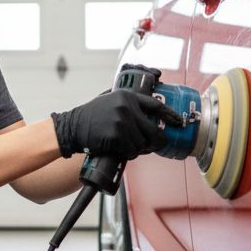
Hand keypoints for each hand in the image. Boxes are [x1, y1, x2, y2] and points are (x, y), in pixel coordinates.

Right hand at [51, 89, 182, 159]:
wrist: (73, 127)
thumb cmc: (92, 116)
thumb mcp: (110, 101)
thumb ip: (128, 103)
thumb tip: (151, 114)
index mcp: (127, 96)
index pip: (155, 106)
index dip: (169, 115)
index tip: (178, 122)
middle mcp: (126, 107)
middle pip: (152, 129)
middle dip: (155, 141)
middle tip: (153, 146)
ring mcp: (121, 121)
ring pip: (142, 142)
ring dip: (137, 149)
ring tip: (127, 147)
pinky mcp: (116, 135)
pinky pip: (131, 150)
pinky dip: (128, 153)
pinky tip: (120, 150)